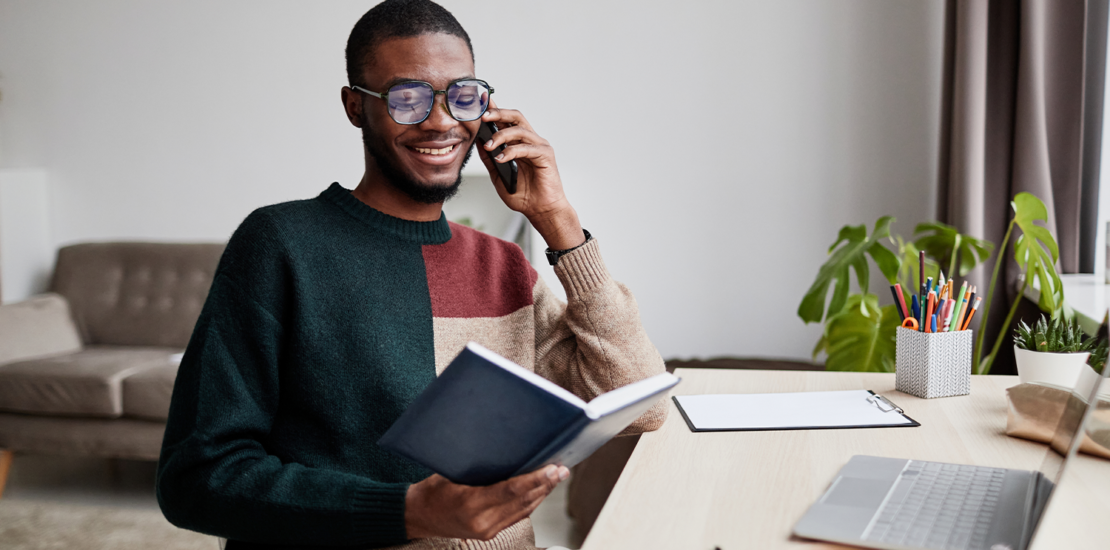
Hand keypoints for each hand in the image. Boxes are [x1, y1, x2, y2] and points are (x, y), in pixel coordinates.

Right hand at [405, 465, 569, 540]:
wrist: (418, 517)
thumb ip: (479, 466)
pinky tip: (540, 490)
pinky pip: (517, 516)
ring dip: (542, 493)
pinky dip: (531, 502)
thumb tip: (508, 449)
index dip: (535, 479)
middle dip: (546, 484)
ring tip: (557, 476)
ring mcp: (487, 530)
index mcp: (470, 503)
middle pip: (523, 501)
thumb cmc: (431, 491)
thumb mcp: (450, 472)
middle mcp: (482, 521)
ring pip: (524, 510)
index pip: (511, 490)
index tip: (552, 468)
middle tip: (562, 468)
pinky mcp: (490, 533)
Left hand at [477, 103, 583, 250]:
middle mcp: (530, 141)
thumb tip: (477, 143)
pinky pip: (527, 148)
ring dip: (501, 135)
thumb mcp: (499, 176)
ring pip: (520, 130)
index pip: (506, 121)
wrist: (542, 211)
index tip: (479, 103)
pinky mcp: (546, 155)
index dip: (494, 110)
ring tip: (489, 146)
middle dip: (498, 113)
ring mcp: (539, 146)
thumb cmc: (524, 195)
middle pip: (515, 117)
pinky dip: (512, 151)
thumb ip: (490, 159)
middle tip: (484, 116)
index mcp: (520, 144)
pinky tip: (501, 158)